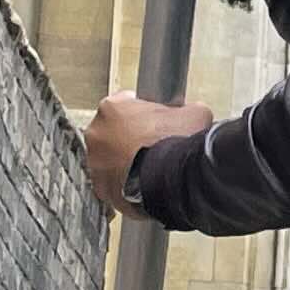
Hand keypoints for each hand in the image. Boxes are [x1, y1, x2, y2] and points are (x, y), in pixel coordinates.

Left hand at [83, 92, 213, 214]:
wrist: (172, 179)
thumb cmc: (175, 144)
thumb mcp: (194, 114)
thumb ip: (187, 109)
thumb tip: (193, 112)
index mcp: (112, 107)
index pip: (126, 102)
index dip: (145, 111)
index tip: (156, 119)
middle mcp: (97, 132)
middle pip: (113, 130)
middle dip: (130, 136)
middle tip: (154, 144)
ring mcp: (95, 162)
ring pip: (110, 158)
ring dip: (125, 160)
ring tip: (151, 166)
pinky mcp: (101, 187)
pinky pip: (113, 182)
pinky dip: (125, 183)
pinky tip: (144, 182)